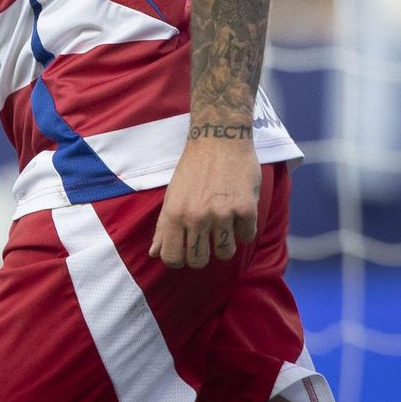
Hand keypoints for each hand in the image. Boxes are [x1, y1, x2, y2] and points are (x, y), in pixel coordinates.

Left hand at [150, 131, 260, 268]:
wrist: (219, 139)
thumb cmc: (192, 169)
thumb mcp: (172, 195)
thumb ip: (163, 227)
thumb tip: (153, 254)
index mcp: (173, 214)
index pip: (172, 258)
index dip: (179, 259)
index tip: (186, 250)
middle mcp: (195, 217)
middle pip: (199, 262)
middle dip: (202, 255)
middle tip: (206, 239)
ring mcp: (222, 214)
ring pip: (225, 253)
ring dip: (225, 242)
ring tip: (223, 223)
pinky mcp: (246, 209)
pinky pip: (246, 236)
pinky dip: (244, 228)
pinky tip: (238, 211)